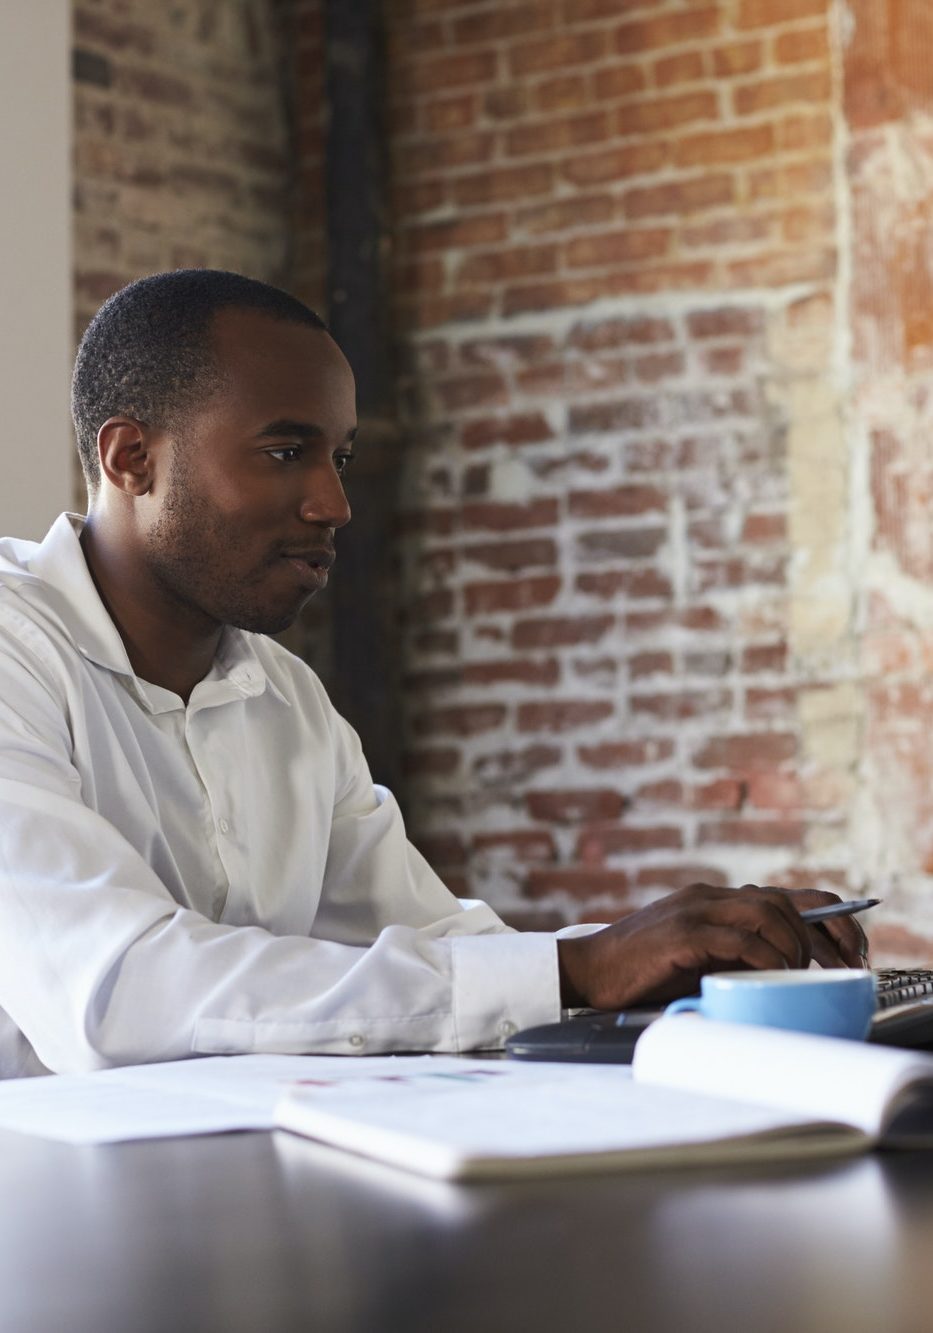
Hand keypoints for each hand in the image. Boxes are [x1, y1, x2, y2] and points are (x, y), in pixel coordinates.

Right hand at [556, 883, 868, 1010]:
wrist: (590, 970)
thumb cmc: (643, 970)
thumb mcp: (697, 957)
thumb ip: (733, 954)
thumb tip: (781, 972)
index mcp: (712, 899)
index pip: (781, 895)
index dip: (822, 916)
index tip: (847, 948)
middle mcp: (707, 896)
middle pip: (781, 899)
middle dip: (818, 932)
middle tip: (832, 966)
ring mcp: (694, 911)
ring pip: (766, 912)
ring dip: (792, 944)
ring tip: (797, 972)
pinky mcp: (682, 934)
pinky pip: (738, 939)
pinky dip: (764, 956)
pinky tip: (769, 974)